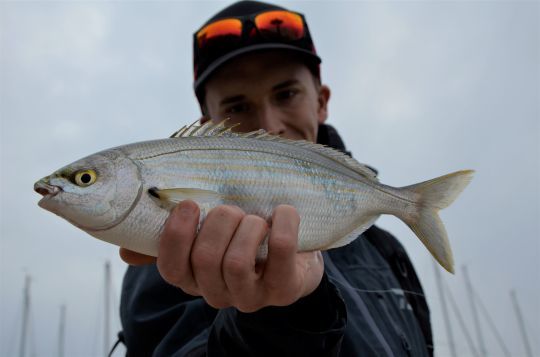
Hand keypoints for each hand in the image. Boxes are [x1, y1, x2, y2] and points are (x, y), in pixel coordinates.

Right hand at [120, 200, 323, 311]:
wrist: (294, 256)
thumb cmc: (241, 237)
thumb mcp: (206, 234)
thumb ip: (169, 238)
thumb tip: (124, 251)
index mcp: (193, 277)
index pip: (170, 268)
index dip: (176, 236)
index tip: (189, 204)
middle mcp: (217, 293)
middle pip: (205, 259)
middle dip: (220, 222)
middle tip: (232, 209)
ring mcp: (251, 296)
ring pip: (237, 261)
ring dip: (248, 226)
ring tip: (256, 218)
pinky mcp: (284, 289)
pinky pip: (279, 251)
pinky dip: (283, 222)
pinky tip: (283, 212)